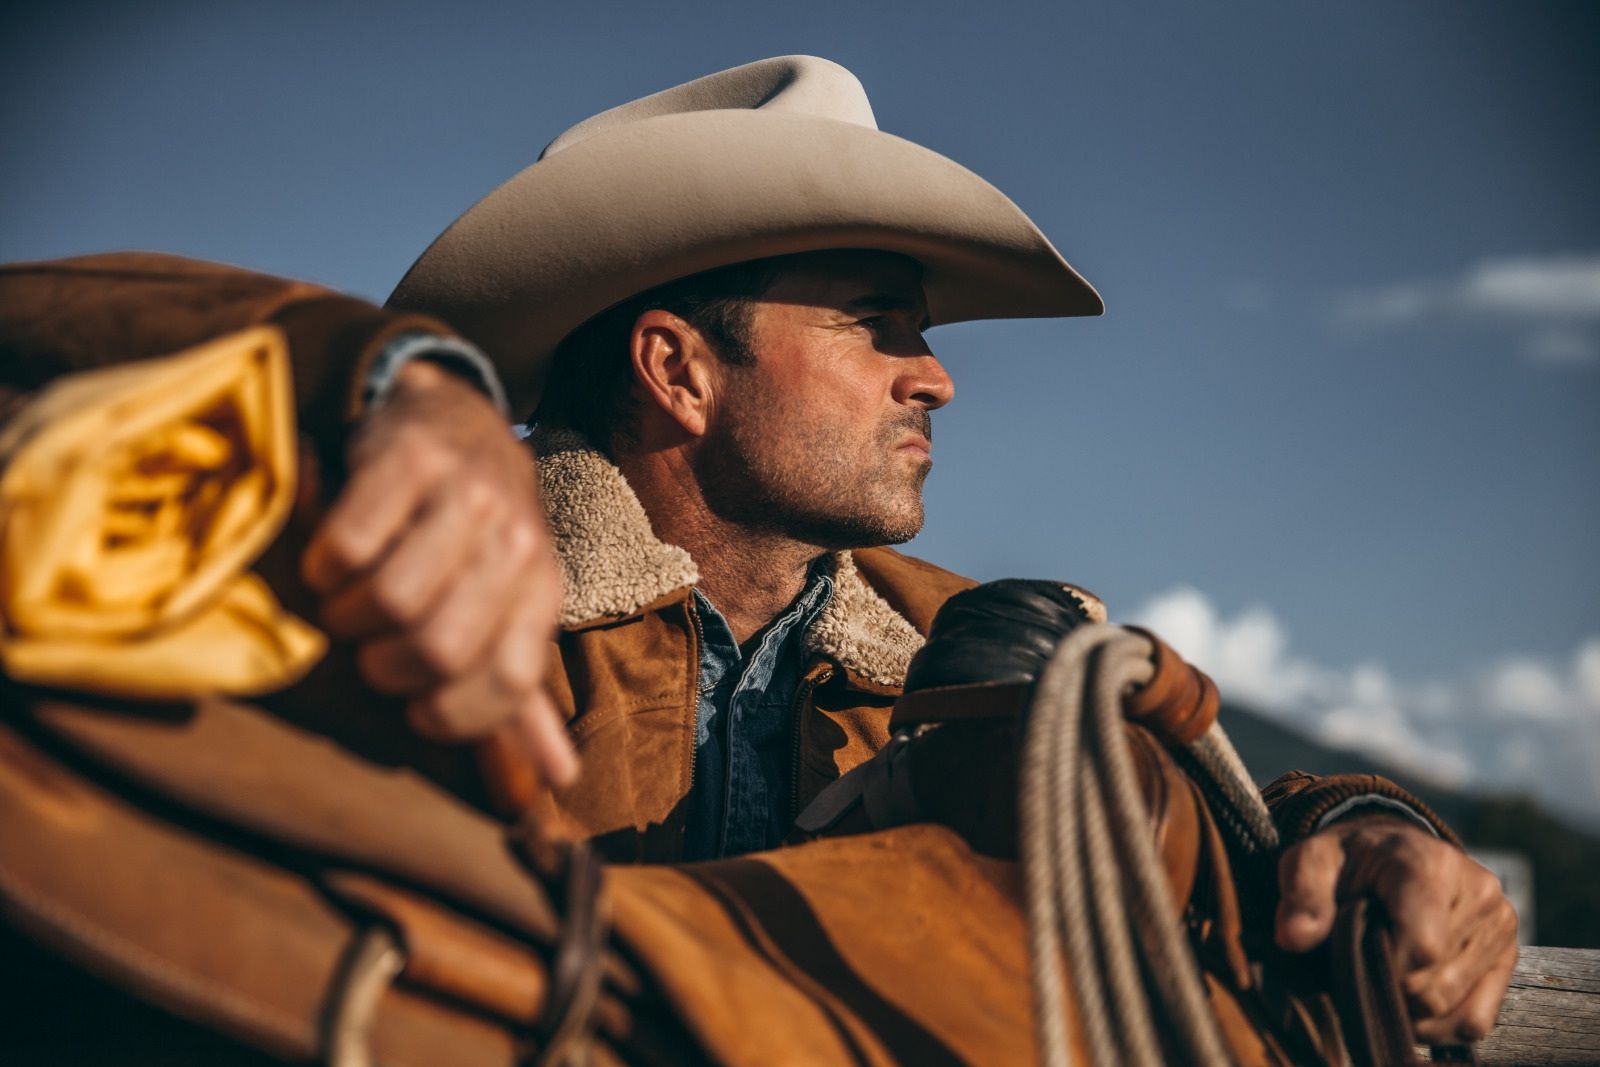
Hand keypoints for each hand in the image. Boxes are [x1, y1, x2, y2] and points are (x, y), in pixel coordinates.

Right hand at [301, 359, 577, 788]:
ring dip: (348, 616)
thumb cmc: (475, 538)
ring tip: (351, 601)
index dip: (447, 712)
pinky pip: (347, 545)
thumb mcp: (507, 610)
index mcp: (545, 591)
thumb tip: (559, 778)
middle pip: (436, 649)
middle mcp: (519, 541)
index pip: (506, 685)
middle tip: (372, 645)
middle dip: (384, 666)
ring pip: (389, 599)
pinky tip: (335, 559)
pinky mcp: (410, 457)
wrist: (454, 422)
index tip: (416, 704)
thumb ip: (519, 697)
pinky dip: (325, 566)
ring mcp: (468, 494)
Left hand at [1275, 815, 1516, 1042]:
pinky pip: (1475, 1022)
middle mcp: (1478, 892)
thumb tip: (1294, 938)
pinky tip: (1411, 1000)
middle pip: (1433, 985)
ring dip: (1409, 1009)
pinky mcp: (1508, 956)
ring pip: (1453, 1010)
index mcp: (1429, 864)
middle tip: (1365, 961)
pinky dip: (1438, 1025)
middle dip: (1388, 987)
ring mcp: (1500, 926)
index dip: (1382, 965)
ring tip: (1385, 974)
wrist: (1389, 850)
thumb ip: (1301, 895)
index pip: (1422, 945)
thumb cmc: (1347, 860)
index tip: (1354, 953)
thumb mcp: (1311, 861)